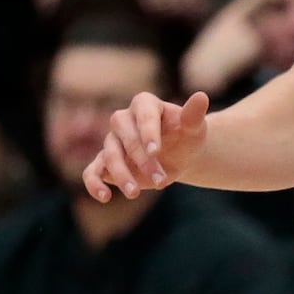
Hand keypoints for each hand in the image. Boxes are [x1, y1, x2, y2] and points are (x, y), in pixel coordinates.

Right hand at [84, 88, 209, 201]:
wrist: (180, 154)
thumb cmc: (186, 136)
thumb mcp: (194, 127)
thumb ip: (194, 114)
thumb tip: (201, 96)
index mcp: (145, 105)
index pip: (143, 115)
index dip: (148, 133)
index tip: (156, 151)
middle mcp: (123, 120)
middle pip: (126, 139)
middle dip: (142, 161)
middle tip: (161, 181)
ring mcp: (112, 141)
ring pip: (109, 156)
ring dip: (122, 175)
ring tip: (135, 193)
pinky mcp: (105, 162)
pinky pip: (92, 171)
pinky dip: (94, 183)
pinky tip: (105, 197)